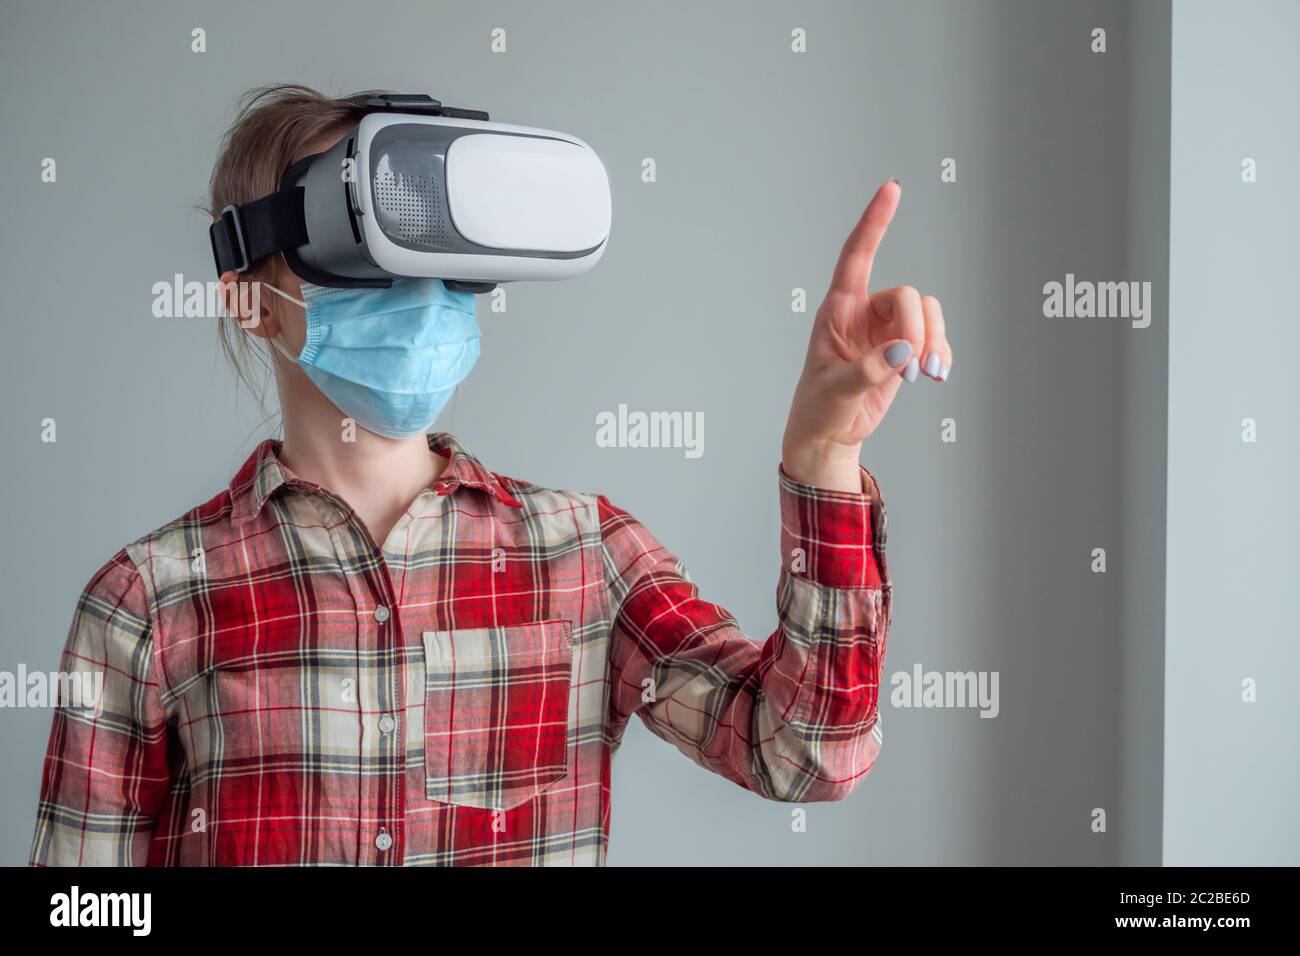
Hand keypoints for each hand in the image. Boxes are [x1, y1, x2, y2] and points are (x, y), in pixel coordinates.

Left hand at [782, 179, 952, 491]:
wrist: (828, 436)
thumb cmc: (818, 409)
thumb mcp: (834, 391)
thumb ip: (866, 371)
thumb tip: (902, 352)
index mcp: (837, 310)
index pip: (856, 256)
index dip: (874, 222)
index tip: (892, 188)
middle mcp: (864, 313)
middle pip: (907, 296)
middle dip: (917, 329)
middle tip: (911, 368)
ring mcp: (887, 331)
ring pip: (927, 313)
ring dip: (934, 341)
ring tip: (924, 375)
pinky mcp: (904, 351)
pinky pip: (935, 337)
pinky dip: (941, 353)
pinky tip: (937, 375)